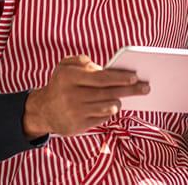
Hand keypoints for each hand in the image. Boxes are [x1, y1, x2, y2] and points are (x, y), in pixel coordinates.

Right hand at [22, 55, 149, 138]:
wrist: (42, 110)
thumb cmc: (60, 84)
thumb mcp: (64, 66)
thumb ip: (81, 60)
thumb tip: (103, 67)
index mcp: (68, 77)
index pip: (100, 78)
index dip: (119, 77)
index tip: (134, 76)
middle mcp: (71, 96)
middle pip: (108, 93)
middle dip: (129, 90)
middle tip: (145, 87)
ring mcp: (75, 113)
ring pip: (107, 106)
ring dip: (118, 101)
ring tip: (122, 96)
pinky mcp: (78, 127)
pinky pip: (102, 118)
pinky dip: (109, 111)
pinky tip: (110, 106)